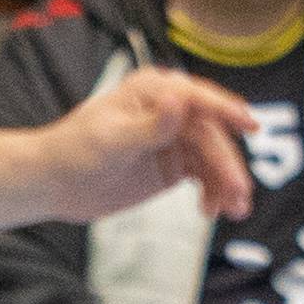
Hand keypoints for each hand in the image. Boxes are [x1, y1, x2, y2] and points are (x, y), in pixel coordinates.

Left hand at [37, 68, 256, 222]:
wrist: (53, 185)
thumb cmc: (72, 152)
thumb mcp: (110, 140)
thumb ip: (149, 125)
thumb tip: (179, 99)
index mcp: (155, 92)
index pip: (200, 99)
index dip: (227, 111)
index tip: (251, 127)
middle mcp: (172, 111)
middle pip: (212, 135)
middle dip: (227, 164)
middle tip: (238, 191)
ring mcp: (177, 138)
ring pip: (214, 158)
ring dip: (226, 182)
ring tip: (234, 209)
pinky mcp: (177, 163)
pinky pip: (205, 176)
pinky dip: (214, 192)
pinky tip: (214, 210)